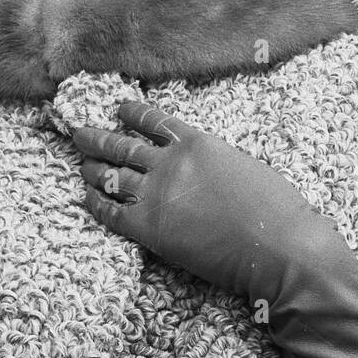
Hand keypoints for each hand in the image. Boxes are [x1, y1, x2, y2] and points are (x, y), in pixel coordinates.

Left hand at [72, 99, 330, 307]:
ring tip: (81, 164)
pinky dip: (95, 201)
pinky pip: (110, 210)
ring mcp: (156, 194)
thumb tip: (199, 162)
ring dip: (92, 168)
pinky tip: (87, 196)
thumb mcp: (242, 163)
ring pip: (110, 174)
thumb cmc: (276, 208)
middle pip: (120, 144)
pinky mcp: (149, 228)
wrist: (278, 248)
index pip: (151, 118)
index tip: (117, 109)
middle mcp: (169, 162)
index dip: (129, 112)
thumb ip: (212, 157)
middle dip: (95, 137)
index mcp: (195, 141)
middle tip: (79, 133)